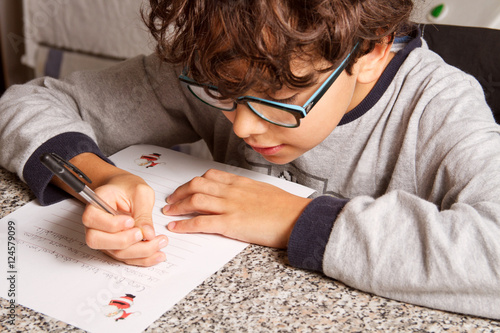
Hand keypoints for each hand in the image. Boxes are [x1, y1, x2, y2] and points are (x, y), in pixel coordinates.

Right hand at [81, 173, 167, 265]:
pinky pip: (126, 258)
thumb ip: (142, 212)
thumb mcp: (140, 192)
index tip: (130, 221)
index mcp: (96, 203)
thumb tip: (147, 234)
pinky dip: (143, 259)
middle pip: (98, 240)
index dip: (111, 224)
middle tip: (145, 235)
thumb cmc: (128, 187)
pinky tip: (158, 254)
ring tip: (160, 242)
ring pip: (115, 252)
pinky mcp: (115, 246)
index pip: (92, 219)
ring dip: (139, 252)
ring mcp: (103, 237)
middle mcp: (95, 223)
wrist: (125, 190)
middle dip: (124, 241)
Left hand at [163, 169, 310, 247]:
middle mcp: (232, 191)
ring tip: (169, 211)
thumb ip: (248, 191)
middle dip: (180, 191)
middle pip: (197, 184)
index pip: (210, 175)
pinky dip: (185, 224)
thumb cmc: (286, 207)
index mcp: (240, 182)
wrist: (297, 217)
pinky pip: (201, 222)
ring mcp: (230, 206)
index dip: (193, 181)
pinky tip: (176, 227)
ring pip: (195, 199)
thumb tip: (241, 195)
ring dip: (178, 206)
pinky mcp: (231, 223)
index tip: (186, 187)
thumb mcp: (264, 191)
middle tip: (171, 199)